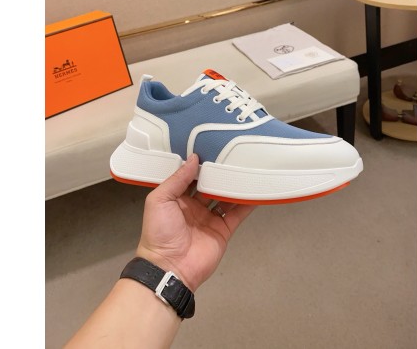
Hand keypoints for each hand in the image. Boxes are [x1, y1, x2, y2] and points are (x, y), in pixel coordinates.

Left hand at [136, 154, 255, 291]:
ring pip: (226, 198)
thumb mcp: (160, 200)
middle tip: (233, 155)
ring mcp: (210, 219)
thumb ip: (177, 179)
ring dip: (234, 187)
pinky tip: (256, 191)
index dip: (200, 164)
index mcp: (177, 199)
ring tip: (247, 169)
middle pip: (211, 186)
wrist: (169, 268)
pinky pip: (237, 214)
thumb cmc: (160, 231)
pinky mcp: (223, 230)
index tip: (212, 148)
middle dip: (220, 174)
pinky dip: (246, 204)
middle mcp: (194, 207)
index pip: (191, 177)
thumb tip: (193, 158)